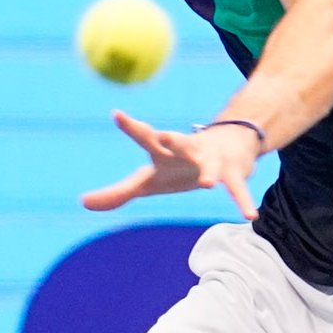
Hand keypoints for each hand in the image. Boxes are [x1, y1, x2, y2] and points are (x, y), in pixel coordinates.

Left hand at [81, 112, 262, 219]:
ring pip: (209, 165)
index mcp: (163, 149)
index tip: (117, 115)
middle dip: (173, 140)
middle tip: (163, 136)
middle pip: (179, 143)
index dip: (131, 126)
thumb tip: (82, 203)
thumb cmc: (178, 166)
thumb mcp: (148, 181)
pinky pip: (237, 190)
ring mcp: (211, 160)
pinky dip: (243, 202)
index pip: (144, 136)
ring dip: (208, 172)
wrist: (226, 147)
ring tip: (206, 184)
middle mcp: (187, 149)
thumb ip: (118, 193)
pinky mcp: (232, 173)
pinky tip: (250, 217)